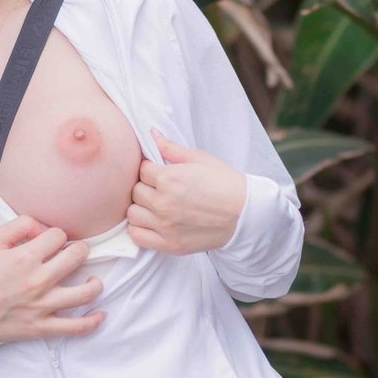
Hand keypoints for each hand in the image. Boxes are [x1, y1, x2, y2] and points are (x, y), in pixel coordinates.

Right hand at [0, 216, 105, 342]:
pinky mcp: (42, 327)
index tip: (50, 242)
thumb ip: (19, 225)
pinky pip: (75, 328)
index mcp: (25, 258)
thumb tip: (43, 227)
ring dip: (94, 283)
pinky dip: (92, 322)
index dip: (56, 235)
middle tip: (74, 253)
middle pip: (77, 257)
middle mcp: (38, 281)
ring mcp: (43, 306)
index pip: (58, 236)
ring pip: (85, 293)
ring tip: (92, 279)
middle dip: (79, 250)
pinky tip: (100, 315)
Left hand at [126, 128, 245, 255]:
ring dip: (141, 208)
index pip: (141, 169)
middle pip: (135, 191)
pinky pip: (137, 236)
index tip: (159, 173)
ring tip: (155, 206)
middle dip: (145, 187)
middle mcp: (163, 202)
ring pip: (132, 213)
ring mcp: (165, 225)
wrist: (245, 214)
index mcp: (169, 178)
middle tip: (159, 189)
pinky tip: (152, 223)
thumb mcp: (200, 159)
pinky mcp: (168, 244)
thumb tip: (151, 133)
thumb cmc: (225, 183)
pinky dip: (140, 229)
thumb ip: (171, 148)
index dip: (150, 169)